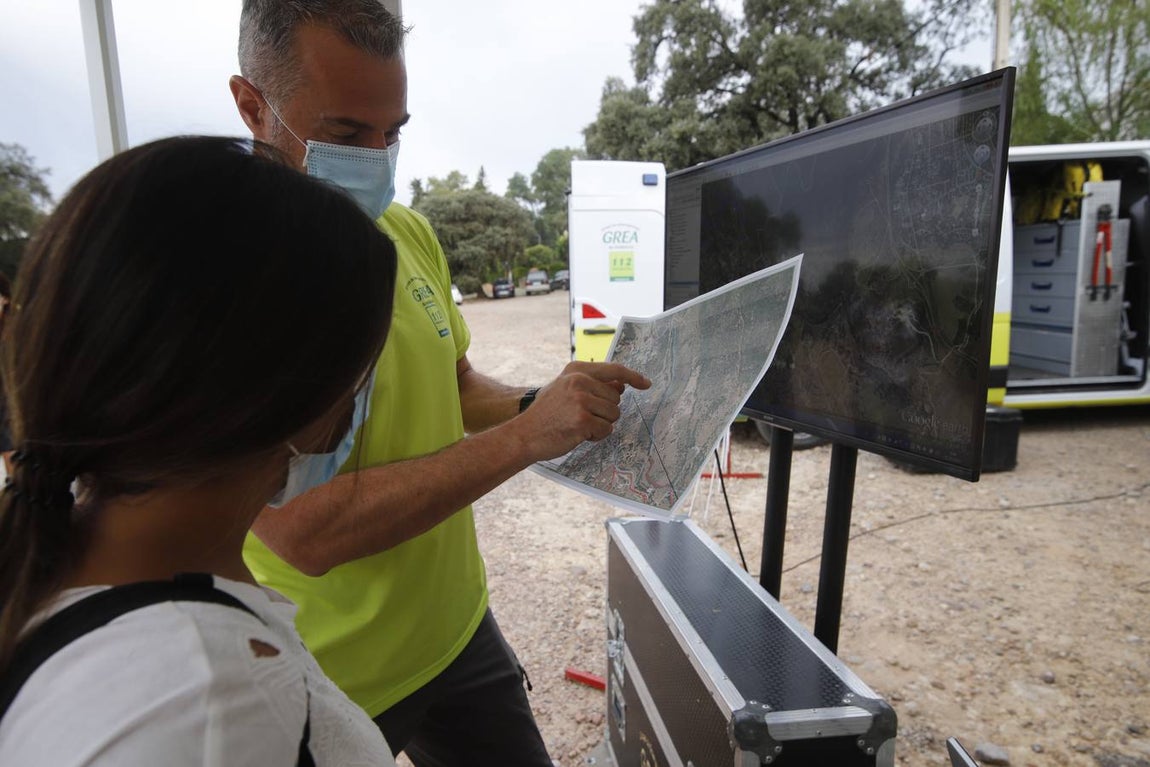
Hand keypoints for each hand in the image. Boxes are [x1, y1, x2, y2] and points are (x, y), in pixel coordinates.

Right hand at [515, 361, 650, 461]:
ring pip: (614, 415)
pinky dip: (595, 436)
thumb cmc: (547, 414)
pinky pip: (606, 430)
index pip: (614, 370)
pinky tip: (577, 434)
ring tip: (578, 425)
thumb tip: (621, 385)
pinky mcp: (582, 420)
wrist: (524, 434)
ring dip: (601, 424)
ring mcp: (581, 400)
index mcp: (576, 370)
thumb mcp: (566, 389)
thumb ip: (592, 384)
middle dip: (605, 411)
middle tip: (582, 416)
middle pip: (616, 398)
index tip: (645, 383)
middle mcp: (579, 381)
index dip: (633, 376)